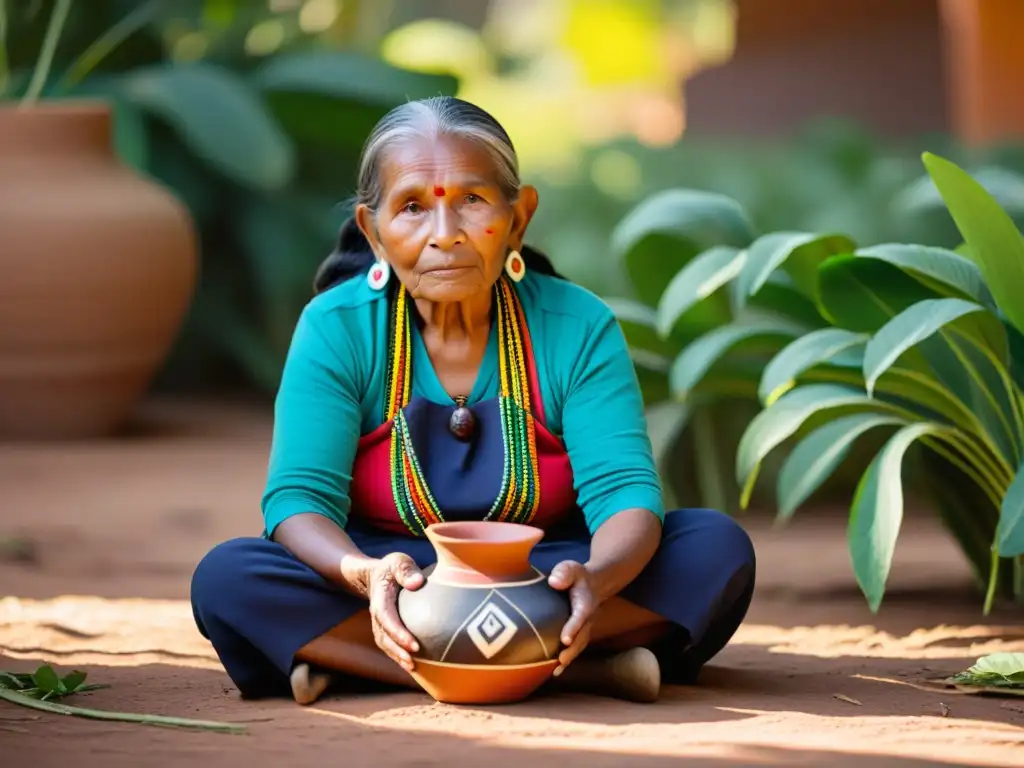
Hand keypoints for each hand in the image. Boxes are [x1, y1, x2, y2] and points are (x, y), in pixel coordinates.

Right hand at [365, 552, 423, 671]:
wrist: (375, 575)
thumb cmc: (391, 568)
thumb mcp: (398, 561)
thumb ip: (406, 569)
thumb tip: (417, 583)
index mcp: (380, 598)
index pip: (386, 618)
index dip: (398, 633)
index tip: (414, 645)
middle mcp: (376, 614)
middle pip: (383, 636)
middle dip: (397, 650)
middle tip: (414, 661)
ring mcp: (378, 623)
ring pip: (384, 644)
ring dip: (397, 657)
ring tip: (413, 667)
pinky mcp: (384, 629)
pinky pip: (388, 645)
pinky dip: (398, 656)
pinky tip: (412, 665)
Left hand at [547, 560, 597, 674]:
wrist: (593, 584)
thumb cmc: (577, 576)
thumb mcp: (571, 568)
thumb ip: (564, 573)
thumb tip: (554, 581)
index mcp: (585, 603)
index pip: (580, 616)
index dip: (573, 627)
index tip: (565, 639)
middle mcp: (588, 619)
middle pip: (582, 637)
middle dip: (572, 650)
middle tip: (560, 660)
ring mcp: (585, 629)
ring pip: (579, 647)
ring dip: (569, 659)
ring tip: (556, 671)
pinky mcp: (580, 635)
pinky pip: (575, 649)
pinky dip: (567, 662)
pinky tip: (555, 672)